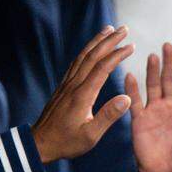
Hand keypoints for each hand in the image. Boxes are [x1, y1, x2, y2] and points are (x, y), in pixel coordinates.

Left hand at [32, 25, 133, 163]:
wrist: (39, 143)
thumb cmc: (66, 142)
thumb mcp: (90, 135)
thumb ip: (108, 116)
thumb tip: (126, 98)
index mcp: (83, 95)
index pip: (103, 68)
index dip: (117, 55)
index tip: (131, 46)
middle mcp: (74, 85)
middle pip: (93, 56)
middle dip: (109, 40)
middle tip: (124, 29)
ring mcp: (67, 84)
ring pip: (83, 56)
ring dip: (97, 41)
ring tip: (108, 29)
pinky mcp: (63, 88)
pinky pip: (76, 63)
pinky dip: (86, 52)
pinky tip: (91, 49)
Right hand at [126, 43, 171, 171]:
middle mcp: (171, 106)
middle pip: (170, 80)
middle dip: (169, 63)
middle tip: (168, 45)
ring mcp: (155, 111)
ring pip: (153, 86)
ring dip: (152, 71)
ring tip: (152, 56)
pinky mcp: (141, 119)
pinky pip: (135, 102)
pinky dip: (131, 89)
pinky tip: (129, 76)